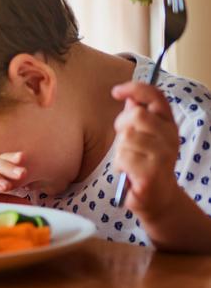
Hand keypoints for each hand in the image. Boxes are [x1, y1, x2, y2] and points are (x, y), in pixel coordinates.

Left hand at [112, 81, 181, 218]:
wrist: (158, 199)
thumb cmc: (145, 164)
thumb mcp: (143, 137)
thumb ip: (137, 117)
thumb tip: (129, 97)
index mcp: (168, 125)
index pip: (156, 96)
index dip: (135, 89)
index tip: (117, 91)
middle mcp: (170, 138)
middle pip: (136, 115)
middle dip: (122, 125)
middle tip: (125, 142)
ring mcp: (163, 156)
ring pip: (126, 138)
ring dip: (120, 150)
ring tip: (129, 161)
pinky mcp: (151, 173)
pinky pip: (123, 158)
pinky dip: (119, 165)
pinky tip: (128, 173)